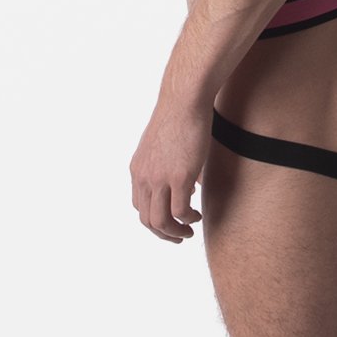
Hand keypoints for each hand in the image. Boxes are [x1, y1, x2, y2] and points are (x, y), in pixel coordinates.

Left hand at [129, 97, 209, 242]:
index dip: (154, 219)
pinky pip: (181, 211)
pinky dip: (189, 219)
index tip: (170, 221)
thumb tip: (190, 183)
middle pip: (147, 220)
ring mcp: (160, 178)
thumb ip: (169, 165)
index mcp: (138, 169)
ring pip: (161, 222)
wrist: (184, 100)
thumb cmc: (179, 115)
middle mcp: (144, 177)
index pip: (139, 206)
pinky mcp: (179, 177)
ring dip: (175, 233)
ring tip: (189, 232)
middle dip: (163, 234)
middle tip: (179, 236)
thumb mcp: (164, 145)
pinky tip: (197, 216)